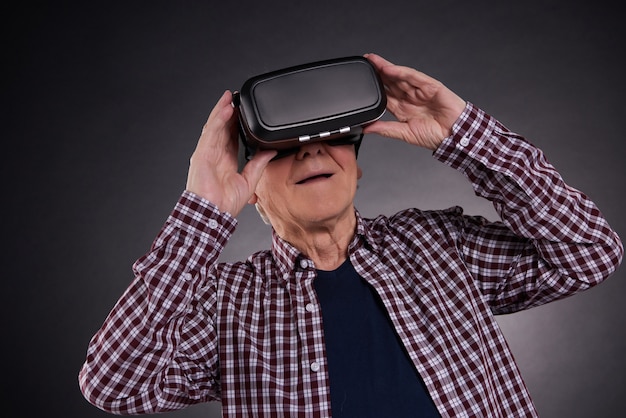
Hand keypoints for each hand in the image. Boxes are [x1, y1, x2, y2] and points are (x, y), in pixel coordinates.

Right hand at [185, 91, 275, 216]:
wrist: (213, 214)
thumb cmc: (225, 204)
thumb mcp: (249, 181)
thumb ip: (258, 164)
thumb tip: (270, 152)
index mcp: (224, 161)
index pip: (230, 136)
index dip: (235, 123)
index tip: (242, 111)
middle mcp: (214, 155)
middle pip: (221, 128)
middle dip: (227, 112)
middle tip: (235, 97)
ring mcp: (206, 153)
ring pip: (214, 127)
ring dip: (222, 111)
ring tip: (229, 97)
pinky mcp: (201, 154)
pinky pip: (210, 133)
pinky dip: (218, 121)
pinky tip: (225, 110)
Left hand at [363, 53, 466, 149]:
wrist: (455, 136)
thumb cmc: (435, 136)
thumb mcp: (405, 134)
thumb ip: (385, 129)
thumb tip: (367, 128)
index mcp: (403, 109)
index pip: (385, 94)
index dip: (374, 86)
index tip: (361, 80)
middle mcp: (410, 98)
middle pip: (391, 82)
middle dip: (378, 72)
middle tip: (365, 63)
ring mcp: (420, 91)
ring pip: (400, 76)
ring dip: (387, 68)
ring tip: (374, 61)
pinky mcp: (430, 86)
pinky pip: (414, 76)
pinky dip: (401, 72)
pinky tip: (390, 68)